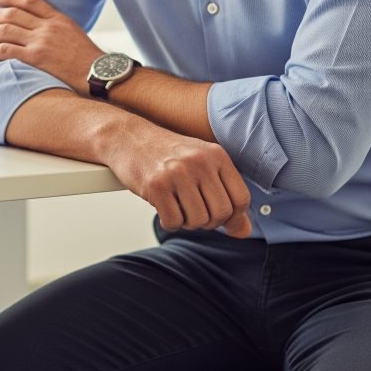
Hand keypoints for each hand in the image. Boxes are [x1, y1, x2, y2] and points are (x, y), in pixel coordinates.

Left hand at [0, 0, 101, 89]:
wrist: (100, 74)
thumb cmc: (90, 59)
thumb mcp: (75, 34)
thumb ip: (56, 27)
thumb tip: (39, 27)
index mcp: (58, 18)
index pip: (30, 1)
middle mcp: (48, 26)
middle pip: (12, 14)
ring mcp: (41, 40)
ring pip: (5, 30)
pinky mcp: (36, 57)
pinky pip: (6, 50)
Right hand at [106, 121, 251, 238]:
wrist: (127, 138)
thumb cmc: (167, 154)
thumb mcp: (201, 166)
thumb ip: (226, 196)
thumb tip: (243, 232)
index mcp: (215, 154)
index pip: (241, 199)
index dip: (232, 214)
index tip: (217, 212)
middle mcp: (198, 162)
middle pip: (221, 213)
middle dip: (208, 220)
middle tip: (192, 210)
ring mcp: (176, 173)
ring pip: (198, 220)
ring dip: (187, 222)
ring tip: (176, 206)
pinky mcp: (155, 185)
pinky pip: (174, 221)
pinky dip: (169, 221)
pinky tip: (162, 206)